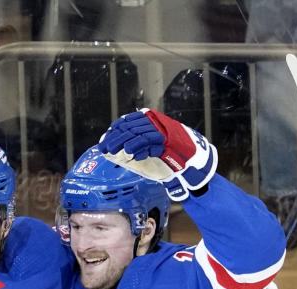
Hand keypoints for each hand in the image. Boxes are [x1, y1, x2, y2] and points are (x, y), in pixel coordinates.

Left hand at [99, 109, 217, 201]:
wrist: (192, 160)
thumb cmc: (167, 154)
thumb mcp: (148, 145)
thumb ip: (135, 142)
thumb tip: (113, 145)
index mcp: (152, 120)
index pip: (130, 120)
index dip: (116, 128)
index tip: (105, 137)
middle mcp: (158, 123)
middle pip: (132, 127)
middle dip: (116, 138)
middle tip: (104, 148)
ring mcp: (164, 132)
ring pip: (140, 134)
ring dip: (124, 143)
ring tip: (113, 151)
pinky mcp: (169, 143)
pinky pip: (151, 144)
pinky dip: (141, 149)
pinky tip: (133, 156)